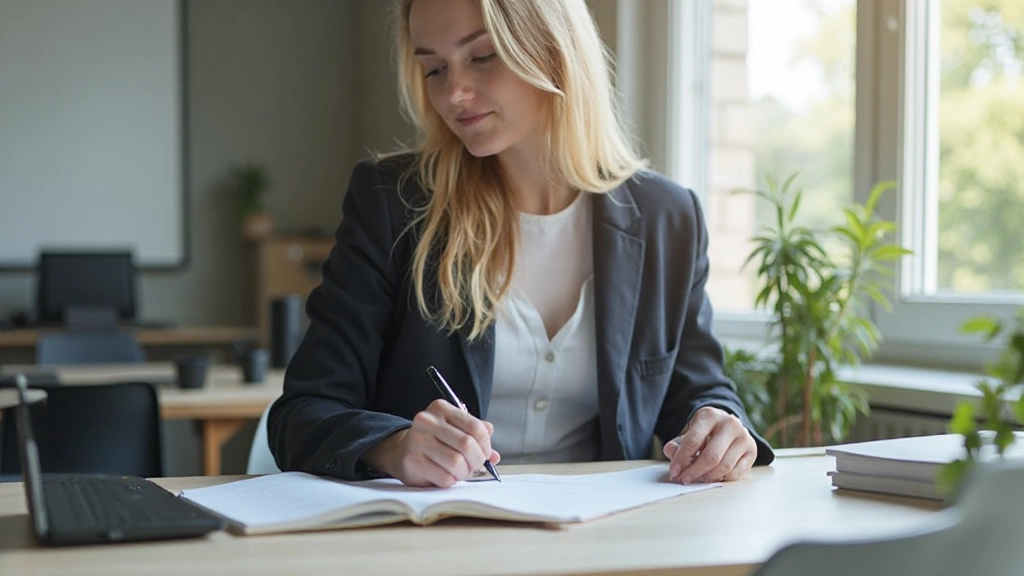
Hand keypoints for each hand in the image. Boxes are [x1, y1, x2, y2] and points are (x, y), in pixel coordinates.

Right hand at [364, 399, 499, 487]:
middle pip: (467, 444)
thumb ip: (476, 437)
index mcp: (441, 408)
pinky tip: (446, 475)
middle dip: (477, 460)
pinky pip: (444, 477)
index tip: (485, 453)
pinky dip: (451, 481)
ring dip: (464, 473)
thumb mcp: (455, 430)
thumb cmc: (435, 441)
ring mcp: (417, 440)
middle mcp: (427, 421)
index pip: (476, 427)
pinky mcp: (412, 461)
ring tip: (460, 471)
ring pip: (457, 462)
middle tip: (475, 466)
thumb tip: (495, 456)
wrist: (402, 451)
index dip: (486, 445)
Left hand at [662, 406, 755, 483]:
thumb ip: (678, 444)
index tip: (674, 471)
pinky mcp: (752, 450)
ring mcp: (743, 437)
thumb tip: (670, 452)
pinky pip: (736, 472)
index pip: (693, 440)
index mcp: (710, 415)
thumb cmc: (704, 433)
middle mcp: (730, 423)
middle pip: (711, 456)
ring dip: (708, 477)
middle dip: (695, 471)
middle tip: (685, 480)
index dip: (682, 459)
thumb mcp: (689, 433)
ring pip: (725, 466)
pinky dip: (723, 479)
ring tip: (698, 479)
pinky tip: (714, 477)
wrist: (727, 426)